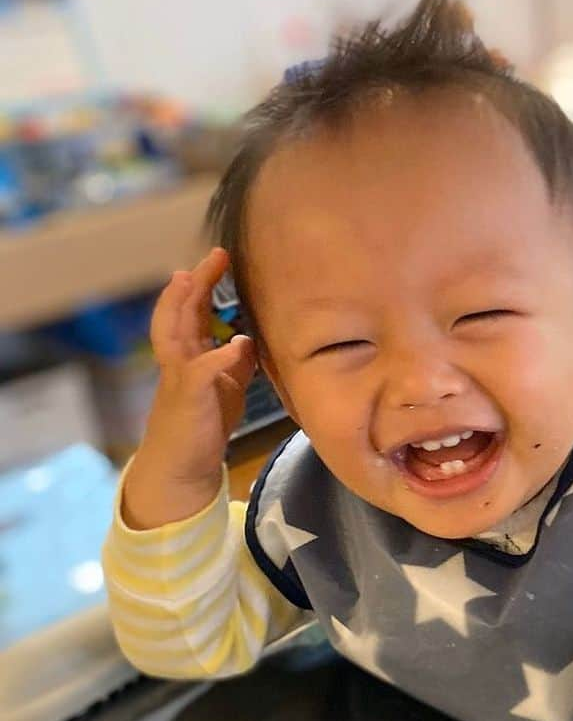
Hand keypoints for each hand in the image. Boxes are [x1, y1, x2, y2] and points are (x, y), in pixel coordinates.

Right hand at [122, 248, 257, 528]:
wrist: (185, 465)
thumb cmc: (204, 424)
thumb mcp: (227, 387)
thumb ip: (236, 362)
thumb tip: (249, 338)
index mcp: (190, 355)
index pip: (194, 312)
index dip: (204, 285)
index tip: (221, 259)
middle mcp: (179, 360)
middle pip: (180, 313)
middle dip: (195, 283)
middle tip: (215, 255)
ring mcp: (179, 378)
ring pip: (174, 333)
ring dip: (184, 306)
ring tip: (193, 280)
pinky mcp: (188, 399)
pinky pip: (200, 372)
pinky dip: (219, 357)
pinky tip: (237, 344)